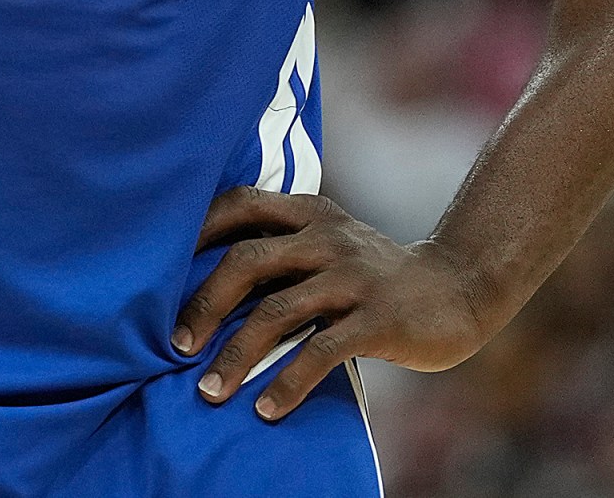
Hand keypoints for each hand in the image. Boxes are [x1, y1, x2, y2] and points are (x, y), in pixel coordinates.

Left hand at [172, 189, 492, 420]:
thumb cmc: (373, 277)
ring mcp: (354, 276)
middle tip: (175, 346)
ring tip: (210, 391)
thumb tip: (203, 287)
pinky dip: (287, 383)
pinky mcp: (378, 318)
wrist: (457, 290)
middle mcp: (327, 237)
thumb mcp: (329, 247)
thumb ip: (281, 253)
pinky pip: (321, 351)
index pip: (240, 205)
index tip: (156, 269)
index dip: (196, 232)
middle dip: (204, 305)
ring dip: (236, 356)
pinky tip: (266, 408)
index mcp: (310, 214)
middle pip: (248, 261)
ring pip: (278, 312)